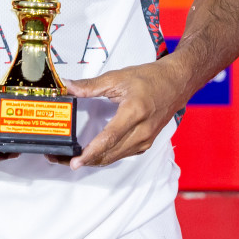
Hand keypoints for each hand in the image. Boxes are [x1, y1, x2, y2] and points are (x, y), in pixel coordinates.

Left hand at [63, 60, 187, 168]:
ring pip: (115, 157)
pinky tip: (93, 153)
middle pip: (110, 153)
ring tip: (73, 158)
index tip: (75, 161)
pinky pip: (122, 154)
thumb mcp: (118, 77)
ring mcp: (145, 140)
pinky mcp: (146, 143)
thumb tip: (69, 87)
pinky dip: (106, 156)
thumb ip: (91, 85)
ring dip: (94, 160)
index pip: (109, 138)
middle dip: (85, 160)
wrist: (176, 84)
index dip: (90, 152)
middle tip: (62, 159)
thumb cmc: (150, 79)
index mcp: (134, 112)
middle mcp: (141, 131)